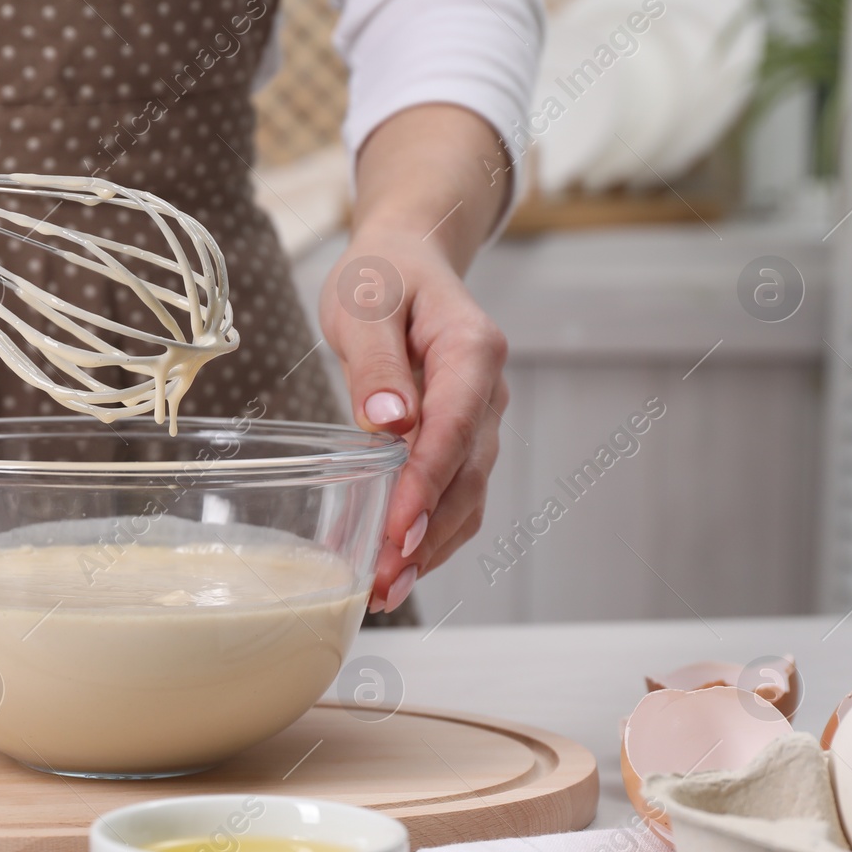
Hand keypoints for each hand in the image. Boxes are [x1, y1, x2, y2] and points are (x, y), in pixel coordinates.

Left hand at [321, 226, 506, 613]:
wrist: (406, 261)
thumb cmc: (381, 277)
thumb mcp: (363, 302)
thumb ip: (376, 360)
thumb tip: (389, 421)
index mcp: (471, 350)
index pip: (454, 428)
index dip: (427, 485)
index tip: (396, 531)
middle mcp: (488, 392)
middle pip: (466, 476)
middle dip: (427, 534)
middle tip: (384, 579)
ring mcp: (481, 421)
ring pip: (466, 497)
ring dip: (430, 548)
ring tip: (385, 590)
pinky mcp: (463, 442)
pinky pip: (456, 498)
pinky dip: (431, 537)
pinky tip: (397, 570)